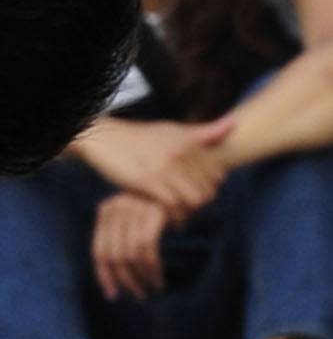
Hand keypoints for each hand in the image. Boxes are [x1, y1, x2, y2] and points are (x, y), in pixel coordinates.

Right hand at [76, 114, 233, 216]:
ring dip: (188, 211)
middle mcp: (179, 153)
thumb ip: (204, 132)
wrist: (104, 139)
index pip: (217, 174)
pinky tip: (164, 213)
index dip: (209, 186)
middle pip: (208, 191)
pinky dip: (172, 215)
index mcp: (188, 140)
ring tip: (177, 211)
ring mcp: (164, 168)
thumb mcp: (172, 130)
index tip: (194, 189)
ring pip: (195, 201)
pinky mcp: (148, 182)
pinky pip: (173, 206)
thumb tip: (234, 123)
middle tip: (184, 204)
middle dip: (199, 202)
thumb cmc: (141, 137)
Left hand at [92, 189, 167, 301]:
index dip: (104, 277)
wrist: (181, 191)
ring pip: (131, 256)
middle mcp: (116, 207)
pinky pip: (148, 251)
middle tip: (139, 295)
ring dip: (142, 278)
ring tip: (151, 290)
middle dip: (126, 281)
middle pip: (114, 256)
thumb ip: (118, 242)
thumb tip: (111, 282)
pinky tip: (158, 281)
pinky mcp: (154, 213)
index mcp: (105, 211)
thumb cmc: (155, 214)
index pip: (98, 251)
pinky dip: (153, 271)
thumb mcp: (131, 223)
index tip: (112, 296)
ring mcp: (134, 208)